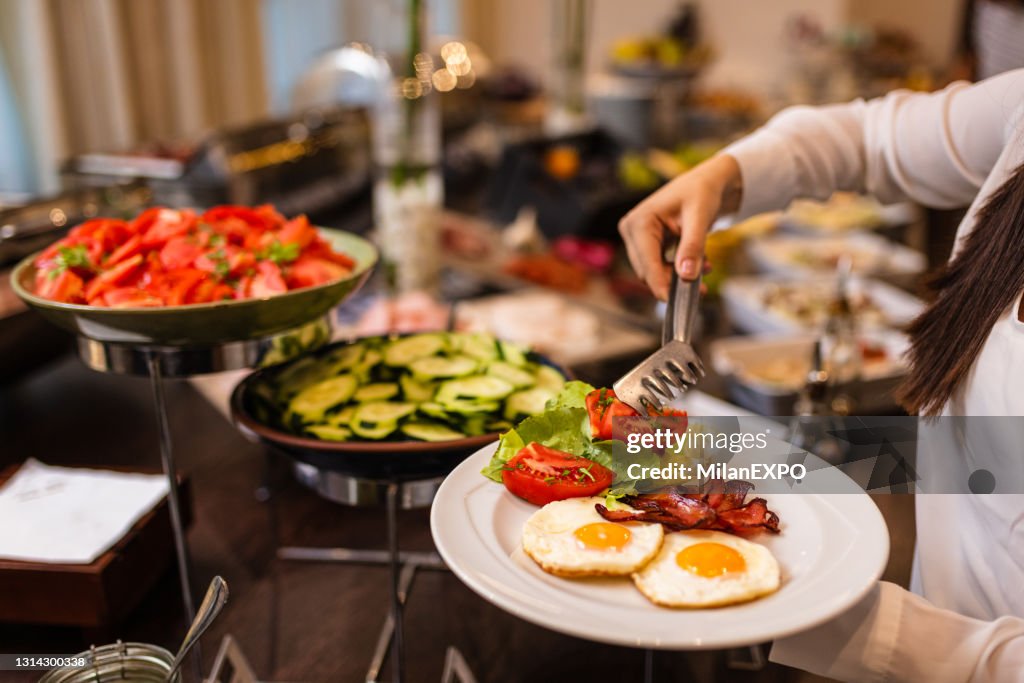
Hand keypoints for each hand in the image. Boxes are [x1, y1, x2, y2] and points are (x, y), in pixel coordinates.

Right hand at [618, 154, 741, 299]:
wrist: (709, 182)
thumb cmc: (703, 191)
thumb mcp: (700, 218)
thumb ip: (692, 247)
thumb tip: (686, 275)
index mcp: (639, 222)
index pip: (647, 264)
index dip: (661, 285)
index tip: (677, 303)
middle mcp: (632, 230)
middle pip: (648, 272)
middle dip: (674, 282)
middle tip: (703, 286)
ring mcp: (638, 237)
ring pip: (653, 272)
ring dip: (678, 277)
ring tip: (706, 268)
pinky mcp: (647, 243)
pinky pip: (659, 266)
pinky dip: (677, 270)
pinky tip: (699, 264)